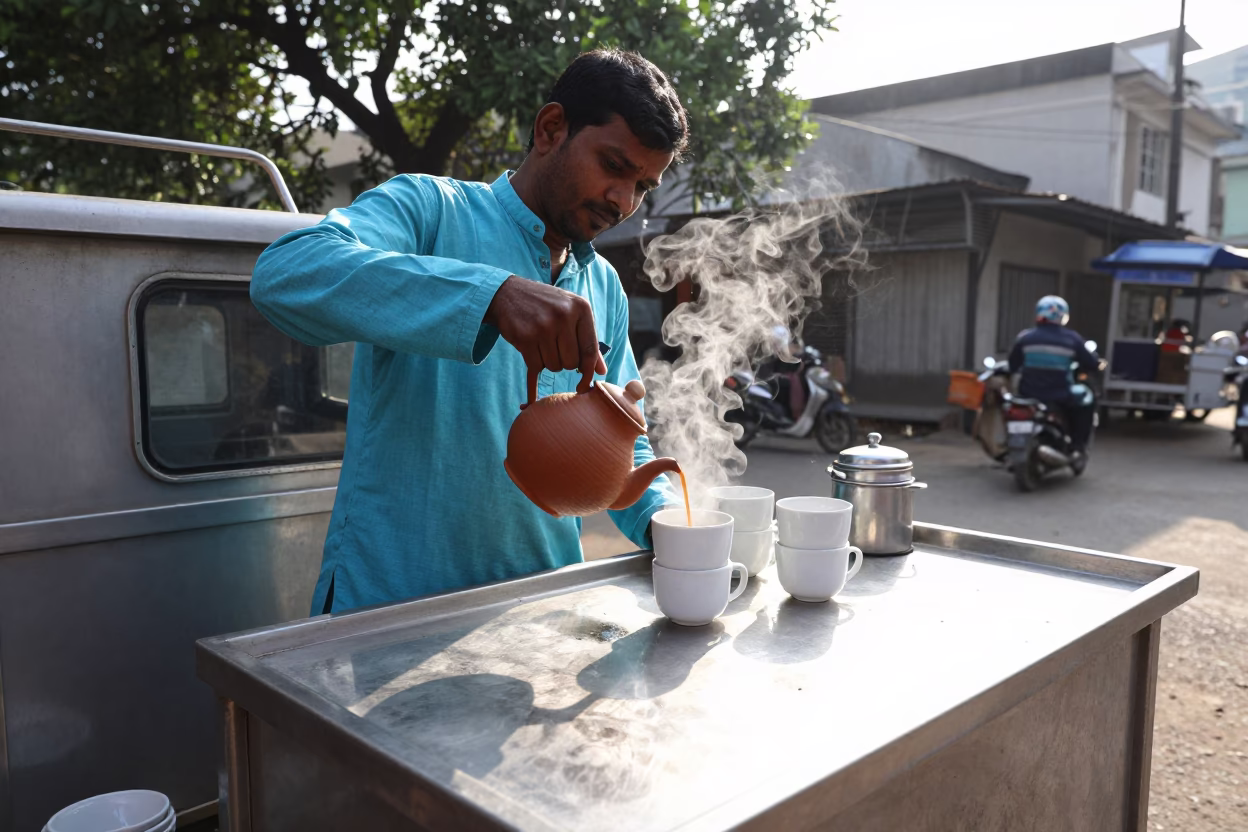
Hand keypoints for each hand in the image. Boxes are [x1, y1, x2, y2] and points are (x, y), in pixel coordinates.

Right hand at [485, 275, 606, 406]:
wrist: (508, 294)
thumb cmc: (546, 306)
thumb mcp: (571, 313)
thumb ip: (588, 340)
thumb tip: (601, 371)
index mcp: (581, 308)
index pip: (590, 350)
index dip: (588, 371)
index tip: (584, 384)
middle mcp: (564, 315)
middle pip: (571, 363)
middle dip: (563, 362)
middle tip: (554, 349)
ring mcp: (544, 326)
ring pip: (554, 366)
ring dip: (548, 362)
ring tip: (541, 343)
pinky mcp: (525, 337)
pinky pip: (536, 366)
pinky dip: (534, 364)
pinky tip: (531, 350)